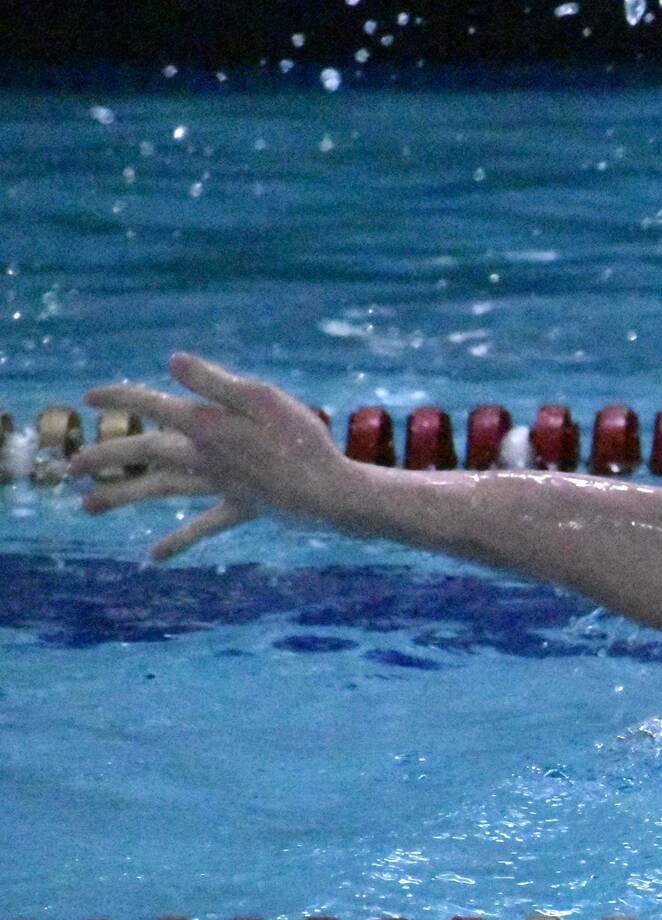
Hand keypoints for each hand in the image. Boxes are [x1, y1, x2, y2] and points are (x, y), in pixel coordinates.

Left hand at [69, 352, 361, 560]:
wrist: (330, 493)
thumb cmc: (304, 439)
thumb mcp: (263, 397)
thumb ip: (215, 381)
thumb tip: (172, 362)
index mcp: (208, 425)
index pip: (154, 406)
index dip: (122, 397)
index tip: (90, 396)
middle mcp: (205, 457)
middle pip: (145, 454)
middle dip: (106, 457)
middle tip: (72, 465)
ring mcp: (221, 485)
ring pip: (161, 490)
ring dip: (122, 496)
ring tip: (86, 507)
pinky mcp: (242, 507)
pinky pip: (204, 526)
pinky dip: (178, 540)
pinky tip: (153, 557)